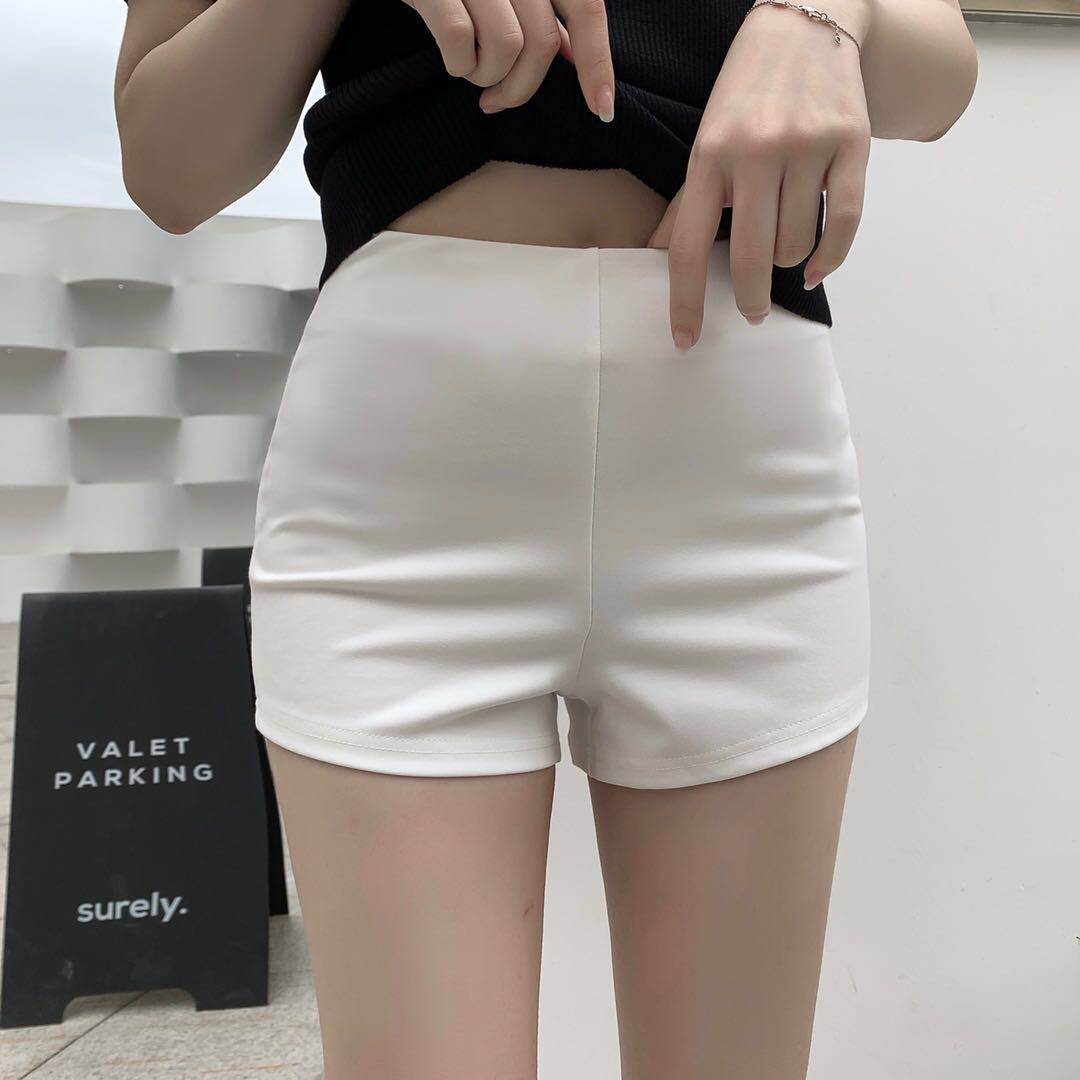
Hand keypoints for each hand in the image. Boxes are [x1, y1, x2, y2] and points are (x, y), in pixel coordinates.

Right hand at [403, 0, 613, 120]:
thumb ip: (544, 16)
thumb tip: (578, 61)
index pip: (587, 10)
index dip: (598, 64)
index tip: (602, 110)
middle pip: (543, 43)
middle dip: (523, 88)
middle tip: (497, 101)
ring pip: (506, 46)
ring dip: (489, 77)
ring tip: (472, 71)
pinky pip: (460, 40)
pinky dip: (458, 65)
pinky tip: (452, 62)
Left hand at [648, 0, 872, 346]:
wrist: (805, 22)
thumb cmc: (746, 93)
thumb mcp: (707, 139)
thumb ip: (690, 199)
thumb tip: (659, 255)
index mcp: (709, 156)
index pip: (687, 245)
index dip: (685, 301)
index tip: (686, 339)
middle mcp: (756, 152)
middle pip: (748, 258)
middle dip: (749, 298)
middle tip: (752, 311)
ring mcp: (806, 147)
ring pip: (795, 246)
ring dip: (788, 262)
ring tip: (783, 243)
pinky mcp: (851, 144)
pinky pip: (843, 224)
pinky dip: (829, 258)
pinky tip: (816, 267)